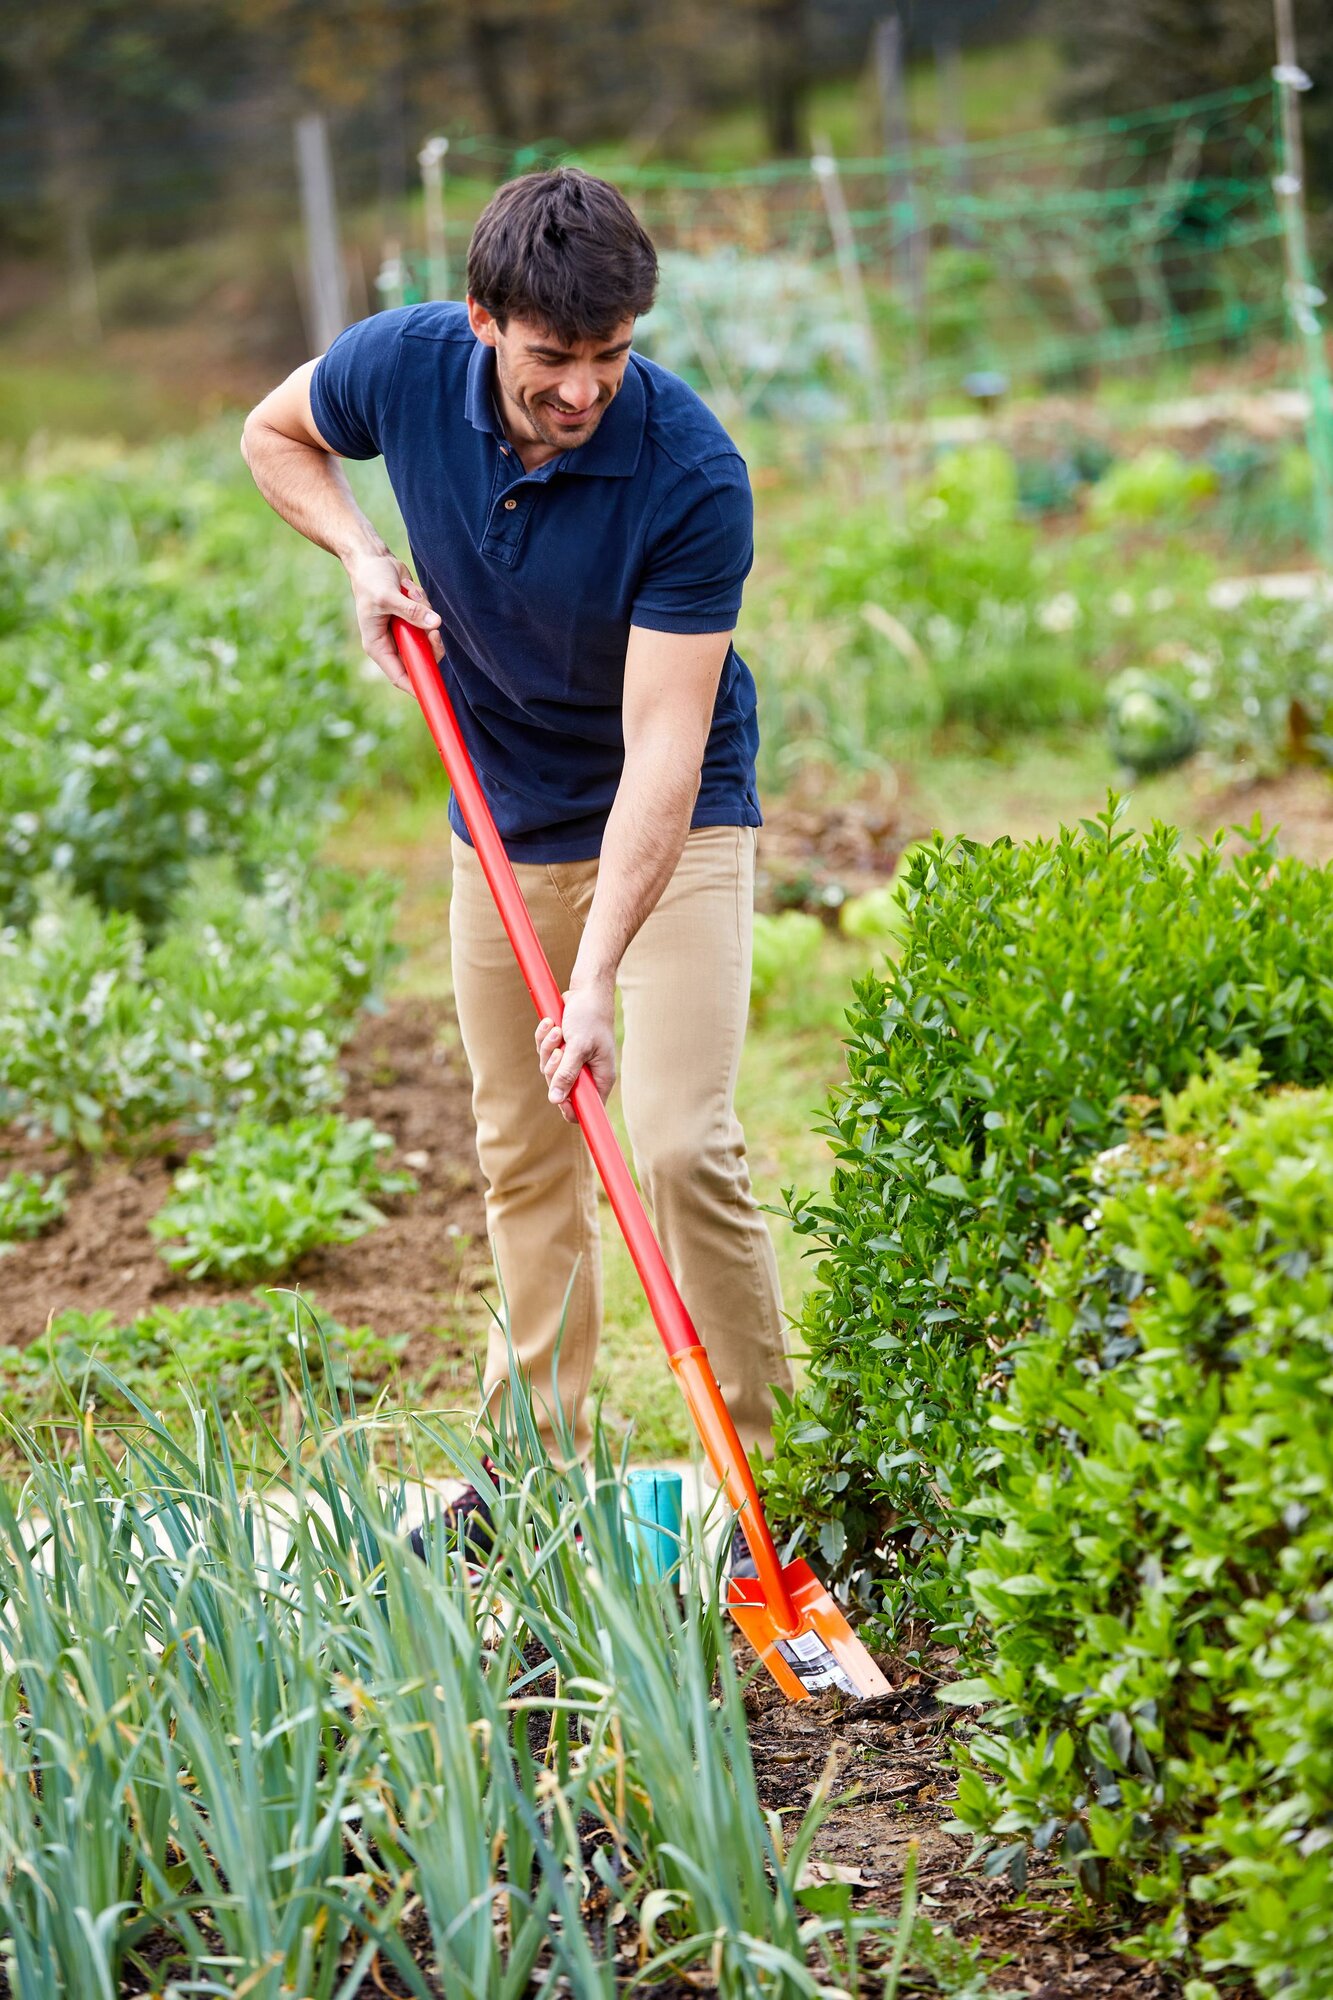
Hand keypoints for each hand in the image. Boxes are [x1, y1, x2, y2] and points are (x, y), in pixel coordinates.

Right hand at [344, 550, 442, 689]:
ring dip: (426, 616)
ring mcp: (403, 632)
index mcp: (377, 645)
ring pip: (428, 639)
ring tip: (411, 594)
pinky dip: (426, 605)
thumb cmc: (371, 579)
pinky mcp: (413, 619)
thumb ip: (412, 612)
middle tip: (434, 632)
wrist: (372, 558)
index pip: (399, 676)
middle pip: (420, 659)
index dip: (417, 686)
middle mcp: (391, 643)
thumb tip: (435, 624)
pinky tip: (410, 590)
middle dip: (430, 645)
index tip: (435, 690)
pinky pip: (430, 621)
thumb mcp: (388, 597)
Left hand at [535, 984, 616, 1122]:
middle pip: (560, 1089)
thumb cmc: (590, 1017)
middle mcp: (587, 1073)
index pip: (585, 1108)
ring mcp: (573, 1061)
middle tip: (561, 1052)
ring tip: (557, 1031)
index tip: (558, 1098)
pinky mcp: (561, 1048)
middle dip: (554, 1068)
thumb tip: (555, 1099)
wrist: (586, 991)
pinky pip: (544, 1053)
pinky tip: (550, 1023)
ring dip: (548, 1049)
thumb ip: (567, 1074)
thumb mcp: (578, 1047)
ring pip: (549, 1069)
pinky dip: (544, 1038)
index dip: (569, 1108)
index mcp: (600, 1078)